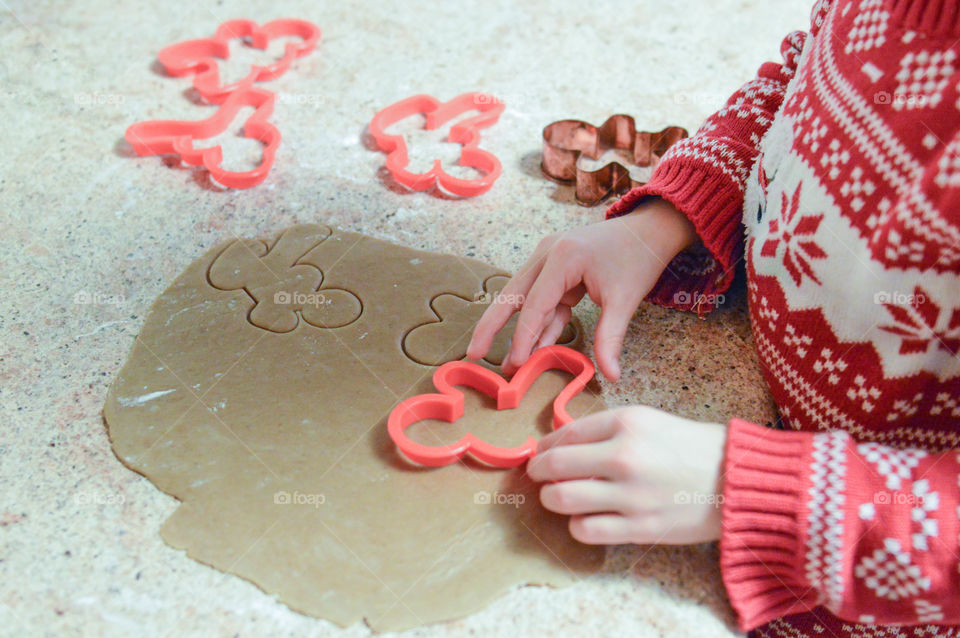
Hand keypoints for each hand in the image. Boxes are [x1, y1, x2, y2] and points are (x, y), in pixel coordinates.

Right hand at [466, 198, 696, 380]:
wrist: (648, 230)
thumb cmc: (637, 259)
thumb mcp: (625, 300)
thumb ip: (610, 338)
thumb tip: (611, 375)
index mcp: (562, 257)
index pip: (535, 304)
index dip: (523, 337)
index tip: (514, 364)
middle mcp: (548, 253)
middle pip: (512, 294)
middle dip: (492, 326)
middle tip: (474, 354)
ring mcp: (548, 257)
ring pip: (523, 297)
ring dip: (516, 328)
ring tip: (505, 360)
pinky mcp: (555, 265)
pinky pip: (542, 298)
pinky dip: (540, 322)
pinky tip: (535, 347)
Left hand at [526, 406, 725, 544]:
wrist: (736, 480)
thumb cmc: (690, 447)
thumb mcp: (646, 420)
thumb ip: (603, 429)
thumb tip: (558, 443)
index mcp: (626, 424)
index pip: (564, 435)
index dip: (544, 446)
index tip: (539, 453)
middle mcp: (624, 457)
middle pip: (553, 467)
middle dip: (538, 472)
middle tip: (539, 475)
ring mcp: (630, 496)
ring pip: (562, 499)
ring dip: (553, 499)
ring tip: (561, 496)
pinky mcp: (638, 528)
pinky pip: (585, 530)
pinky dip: (577, 524)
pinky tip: (586, 517)